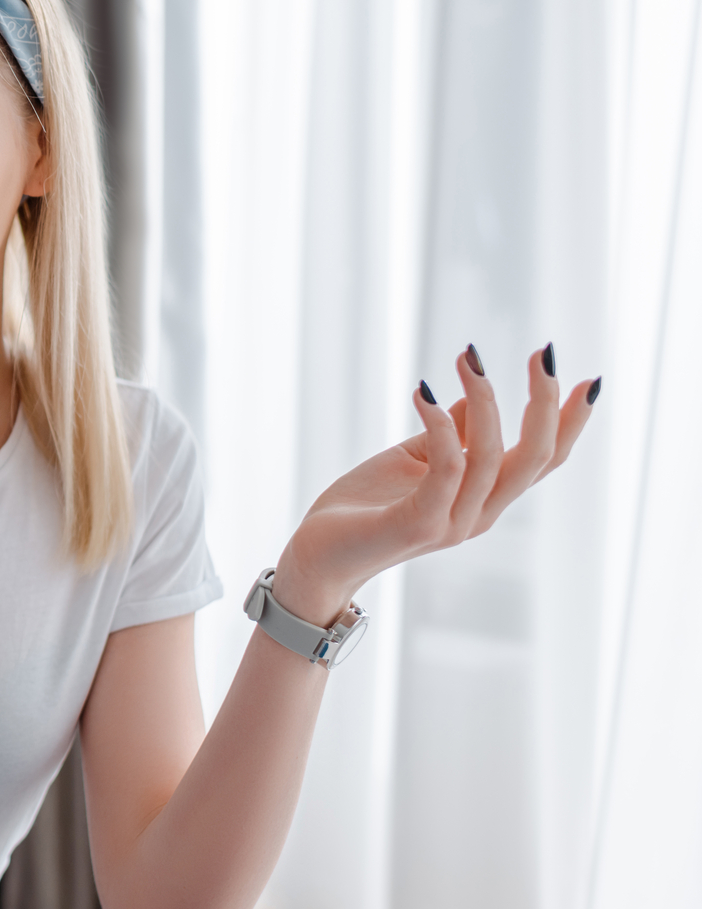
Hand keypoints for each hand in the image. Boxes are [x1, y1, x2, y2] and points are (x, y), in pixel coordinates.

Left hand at [273, 345, 597, 624]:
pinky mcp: (418, 525)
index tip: (589, 378)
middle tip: (542, 353)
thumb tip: (479, 393)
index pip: (544, 460)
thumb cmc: (364, 507)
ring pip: (492, 455)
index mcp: (485, 499)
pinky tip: (422, 393)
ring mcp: (452, 523)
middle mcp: (480, 514)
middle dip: (545, 402)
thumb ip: (452, 434)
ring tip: (467, 357)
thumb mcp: (414, 459)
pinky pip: (447, 468)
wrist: (318, 556)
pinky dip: (441, 425)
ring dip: (485, 398)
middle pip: (537, 458)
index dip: (570, 421)